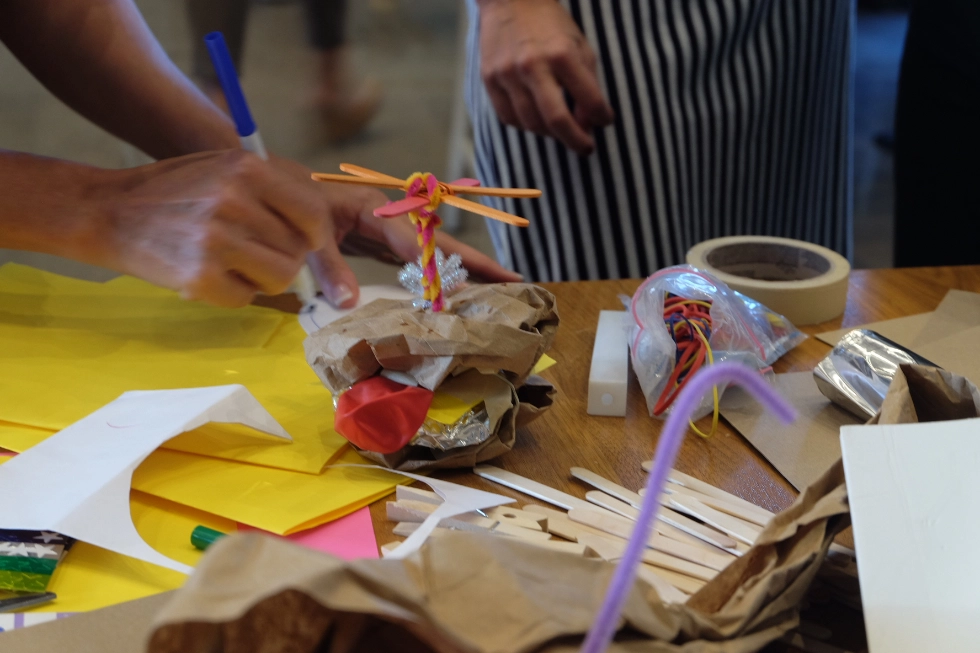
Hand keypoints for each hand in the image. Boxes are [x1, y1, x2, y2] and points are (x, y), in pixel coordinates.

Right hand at [98, 150, 328, 306]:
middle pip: (298, 252)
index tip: (308, 243)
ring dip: (264, 279)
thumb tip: (320, 237)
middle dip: (285, 258)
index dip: (316, 236)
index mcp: (246, 169)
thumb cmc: (177, 190)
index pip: (312, 213)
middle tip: (255, 252)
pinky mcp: (199, 277)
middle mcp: (233, 202)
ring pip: (280, 279)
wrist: (109, 211)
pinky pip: (245, 299)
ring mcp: (216, 241)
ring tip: (235, 264)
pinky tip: (209, 274)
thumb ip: (273, 194)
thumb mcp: (225, 169)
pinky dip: (232, 293)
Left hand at [296, 175, 523, 308]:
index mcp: (374, 206)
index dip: (440, 263)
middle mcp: (387, 216)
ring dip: (459, 268)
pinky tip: (446, 289)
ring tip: (492, 287)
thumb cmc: (288, 200)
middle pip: (438, 241)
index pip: (416, 239)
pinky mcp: (373, 240)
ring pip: (429, 251)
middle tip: (513, 280)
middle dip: (475, 261)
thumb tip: (348, 303)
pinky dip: (430, 273)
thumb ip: (328, 266)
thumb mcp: (308, 233)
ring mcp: (382, 229)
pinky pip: (409, 259)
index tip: (465, 285)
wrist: (267, 184)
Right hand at [478, 0, 613, 154]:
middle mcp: (533, 66)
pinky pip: (509, 117)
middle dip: (576, 141)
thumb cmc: (551, 25)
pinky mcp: (489, 79)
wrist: (511, 0)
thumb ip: (588, 84)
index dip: (602, 117)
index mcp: (562, 54)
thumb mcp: (579, 46)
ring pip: (531, 124)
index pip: (589, 100)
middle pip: (557, 121)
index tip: (605, 122)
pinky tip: (536, 119)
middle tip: (586, 148)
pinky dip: (526, 125)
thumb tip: (587, 123)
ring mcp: (508, 74)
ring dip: (551, 133)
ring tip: (561, 129)